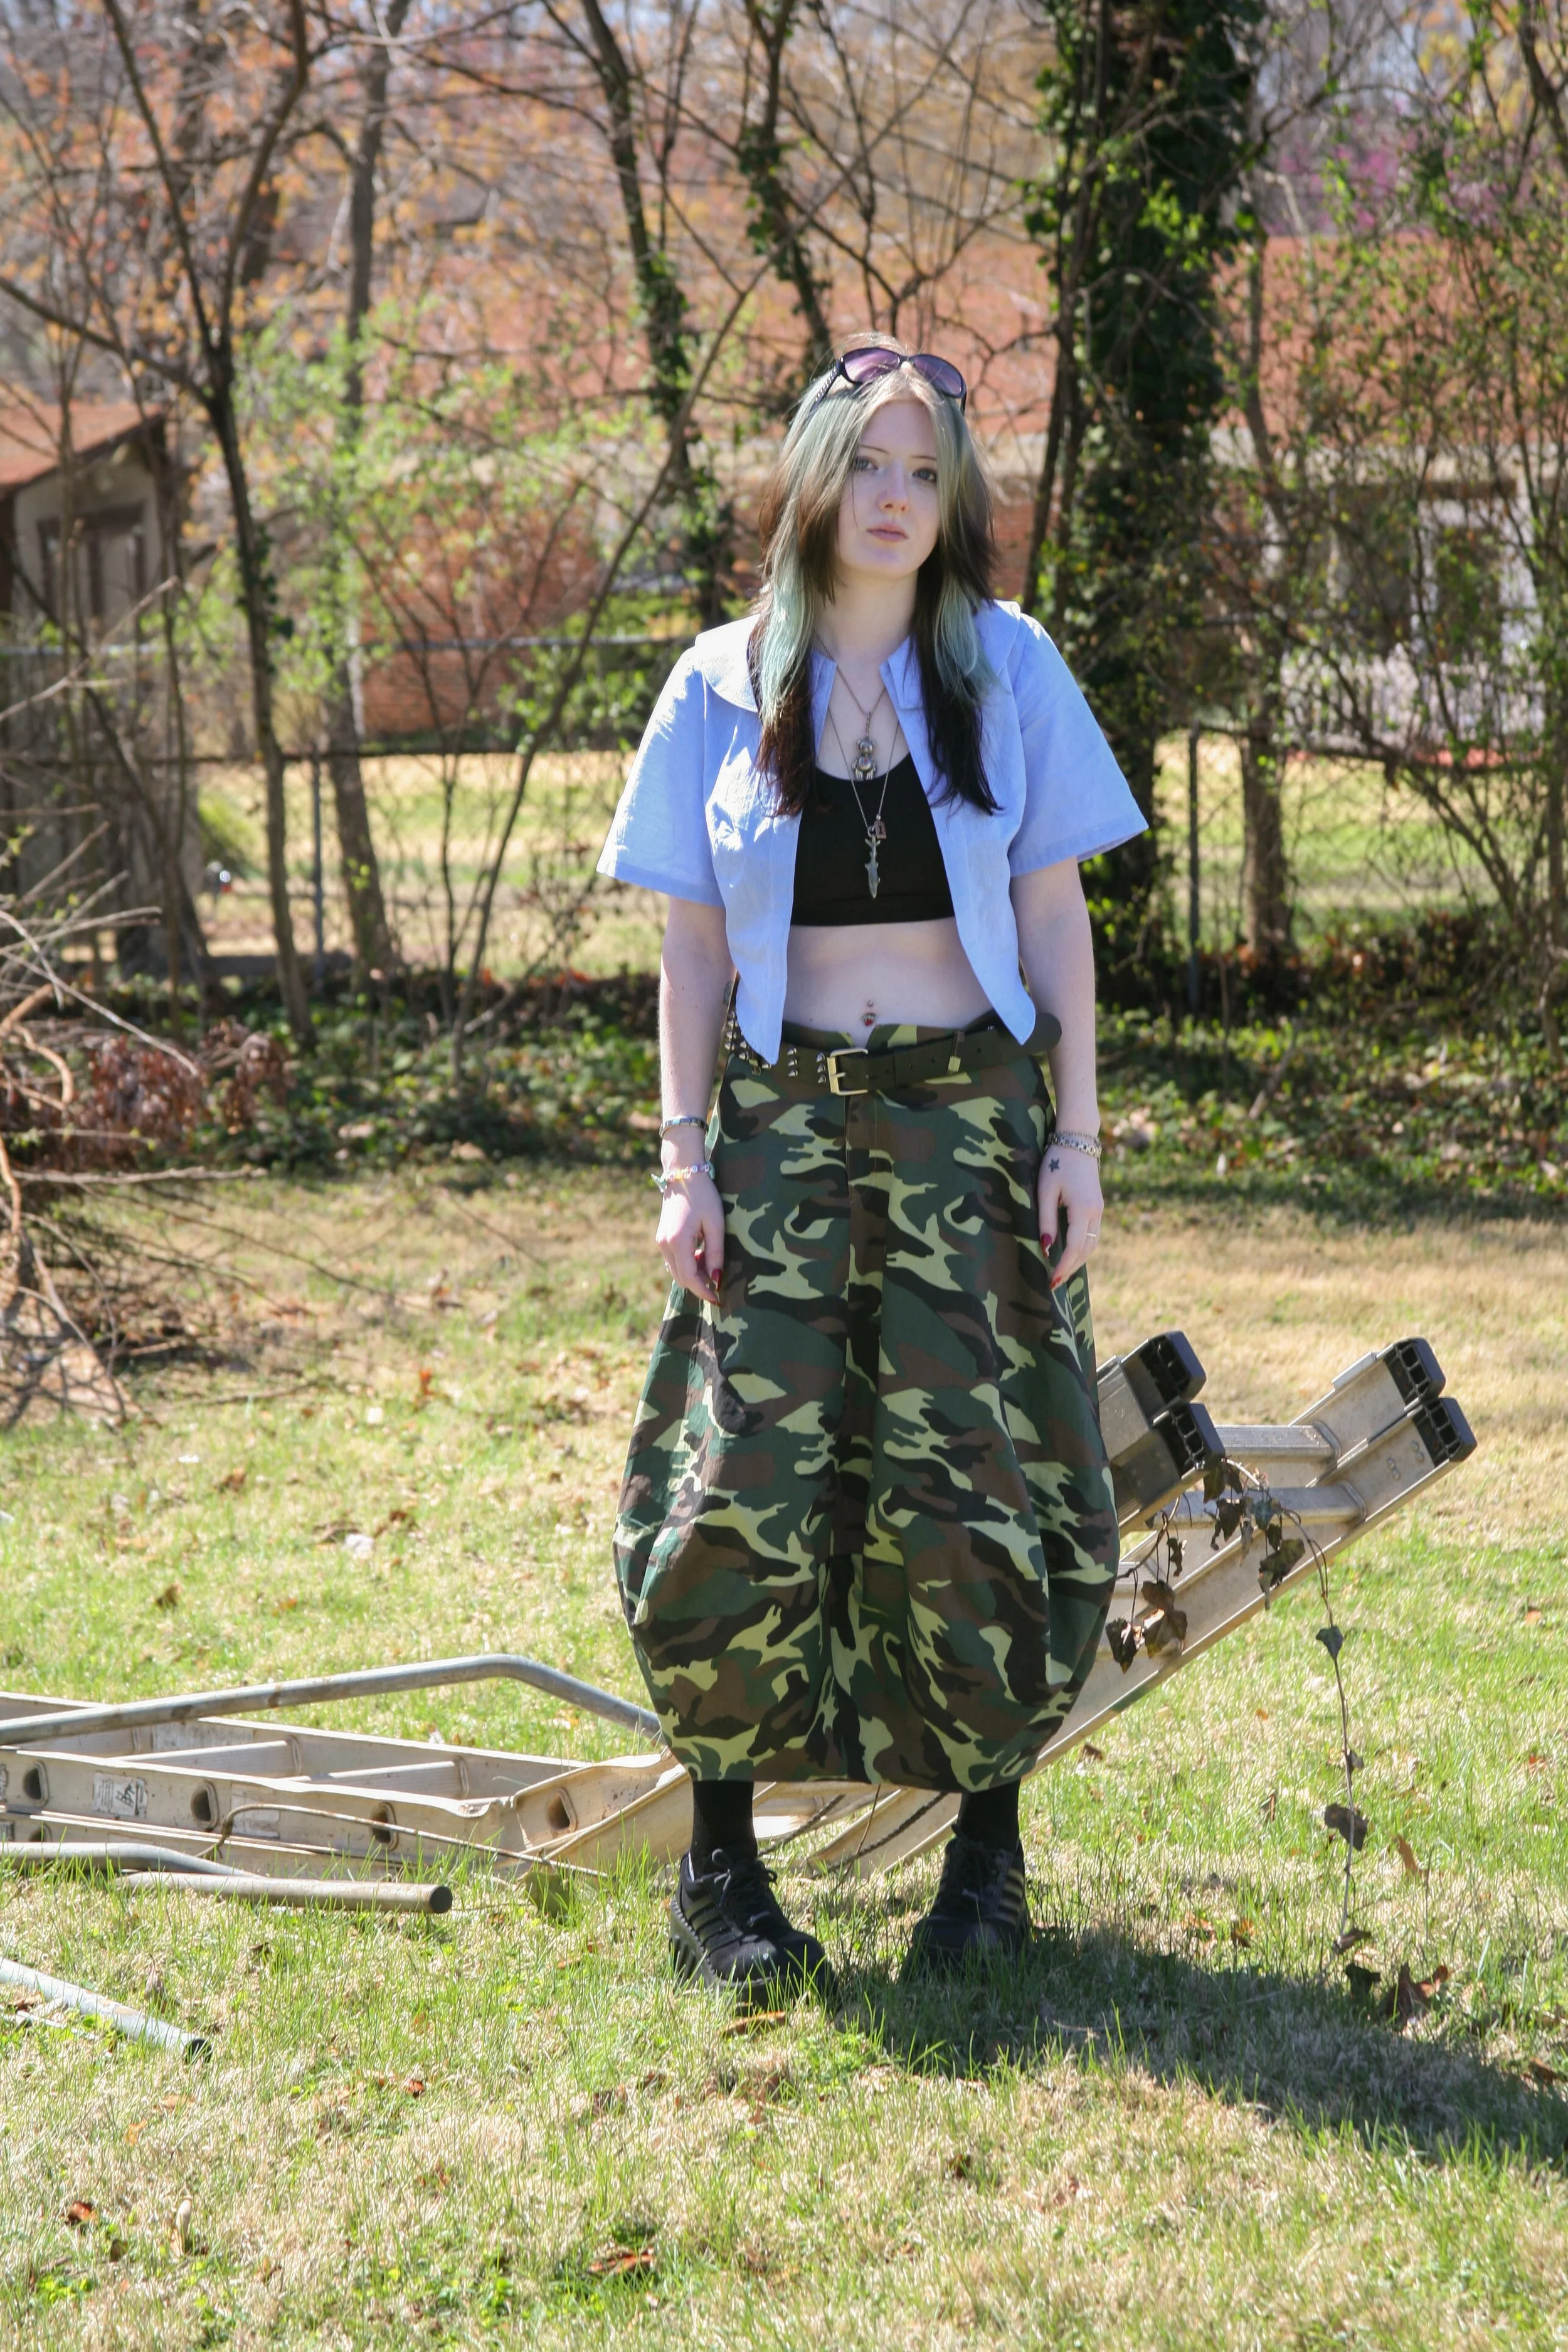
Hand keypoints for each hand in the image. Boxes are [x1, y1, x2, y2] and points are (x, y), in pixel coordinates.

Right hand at [657, 1172, 724, 1303]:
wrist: (684, 1173)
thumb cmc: (704, 1196)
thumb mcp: (716, 1224)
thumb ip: (715, 1253)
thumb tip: (716, 1279)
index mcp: (678, 1241)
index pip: (689, 1278)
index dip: (703, 1291)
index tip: (717, 1298)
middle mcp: (664, 1244)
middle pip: (680, 1278)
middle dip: (699, 1283)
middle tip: (718, 1280)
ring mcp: (660, 1241)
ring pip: (675, 1270)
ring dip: (693, 1273)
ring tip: (710, 1261)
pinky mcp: (661, 1237)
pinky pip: (673, 1260)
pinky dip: (686, 1263)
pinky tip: (700, 1253)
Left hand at [1037, 1137, 1102, 1289]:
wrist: (1077, 1140)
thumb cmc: (1056, 1162)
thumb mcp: (1045, 1191)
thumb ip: (1046, 1220)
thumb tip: (1047, 1248)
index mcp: (1083, 1208)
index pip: (1075, 1246)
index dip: (1063, 1266)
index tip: (1051, 1281)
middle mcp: (1096, 1211)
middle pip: (1086, 1249)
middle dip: (1070, 1268)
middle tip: (1053, 1284)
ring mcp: (1099, 1209)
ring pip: (1092, 1243)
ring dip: (1078, 1260)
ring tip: (1061, 1273)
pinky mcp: (1097, 1206)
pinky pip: (1093, 1234)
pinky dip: (1083, 1248)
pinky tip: (1070, 1255)